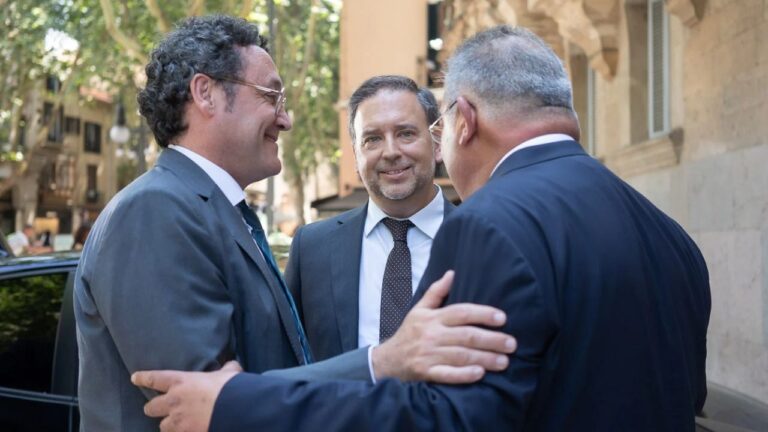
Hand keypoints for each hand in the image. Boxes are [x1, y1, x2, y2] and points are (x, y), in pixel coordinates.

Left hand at [131, 361, 242, 431]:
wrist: (236, 411)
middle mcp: (174, 401)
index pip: (155, 378)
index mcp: (182, 381)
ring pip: (163, 426)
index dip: (143, 378)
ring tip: (176, 425)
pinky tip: (187, 431)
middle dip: (153, 408)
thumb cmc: (230, 388)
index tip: (135, 378)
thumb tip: (232, 365)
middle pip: (151, 407)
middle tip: (156, 409)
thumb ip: (227, 369)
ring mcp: (178, 421)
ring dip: (169, 425)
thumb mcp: (229, 373)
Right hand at [372, 270, 516, 383]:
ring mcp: (428, 354)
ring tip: (504, 361)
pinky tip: (479, 374)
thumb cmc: (409, 333)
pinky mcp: (425, 372)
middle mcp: (431, 335)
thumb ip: (436, 292)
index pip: (461, 313)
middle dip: (491, 339)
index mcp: (432, 318)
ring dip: (484, 358)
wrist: (387, 360)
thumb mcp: (419, 309)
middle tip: (512, 344)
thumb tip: (452, 274)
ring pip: (460, 356)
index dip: (483, 314)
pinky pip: (447, 374)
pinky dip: (463, 374)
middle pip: (466, 336)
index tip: (502, 318)